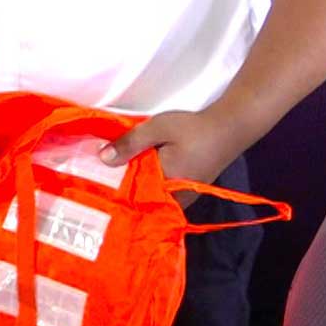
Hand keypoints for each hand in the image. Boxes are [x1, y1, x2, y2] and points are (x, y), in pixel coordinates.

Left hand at [101, 108, 249, 204]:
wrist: (229, 127)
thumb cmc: (193, 128)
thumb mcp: (157, 129)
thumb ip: (130, 143)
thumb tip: (102, 158)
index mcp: (167, 186)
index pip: (134, 195)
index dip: (115, 188)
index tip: (96, 183)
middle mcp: (176, 197)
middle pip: (143, 197)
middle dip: (124, 188)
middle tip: (99, 179)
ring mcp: (184, 196)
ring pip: (153, 194)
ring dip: (137, 184)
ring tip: (114, 174)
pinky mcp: (188, 188)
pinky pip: (164, 191)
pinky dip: (151, 182)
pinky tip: (137, 170)